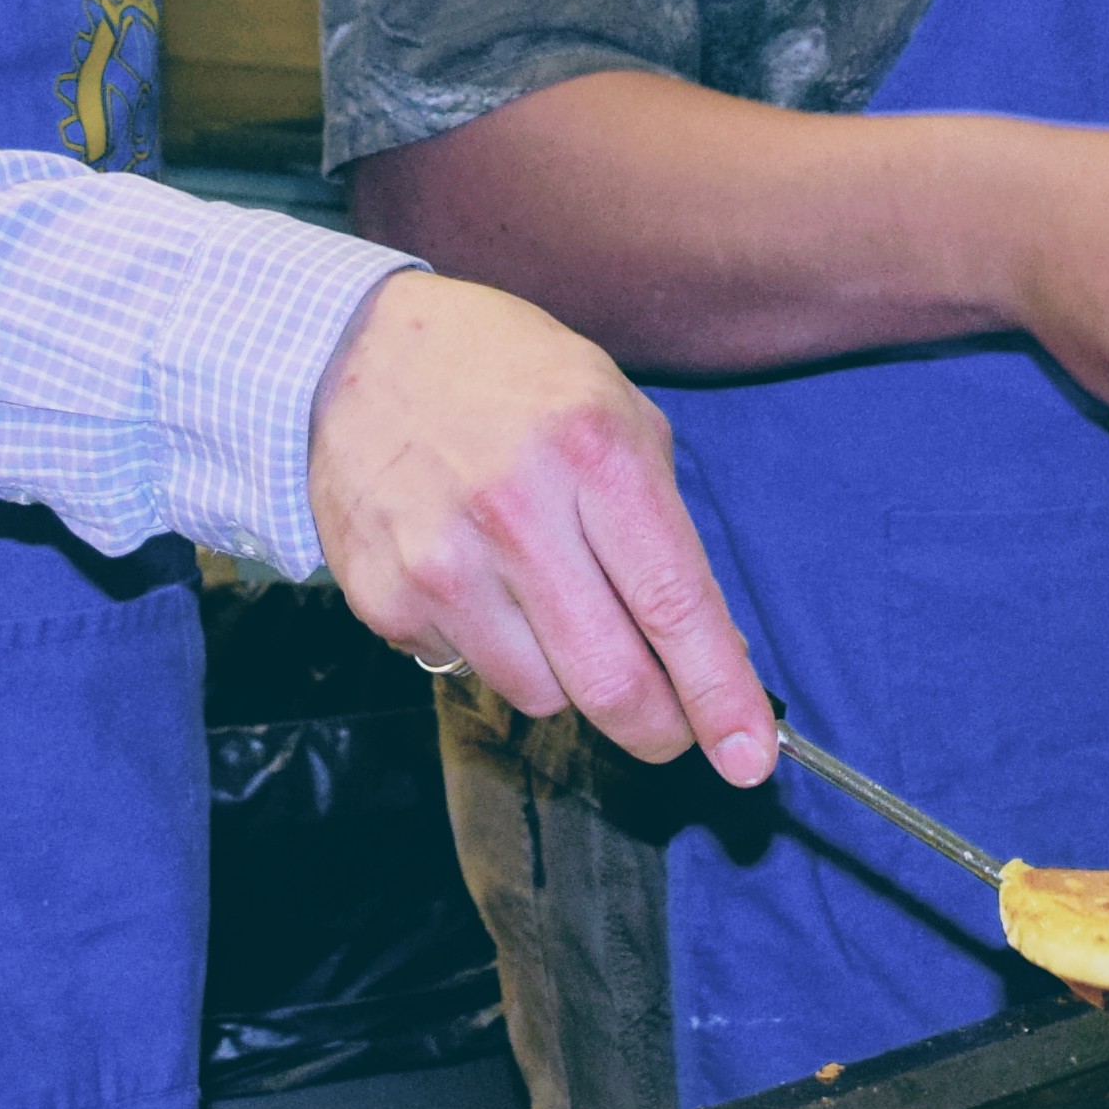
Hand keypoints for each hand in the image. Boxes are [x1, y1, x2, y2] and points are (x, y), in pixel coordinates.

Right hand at [307, 272, 773, 783]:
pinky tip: (480, 583)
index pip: (674, 606)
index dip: (719, 696)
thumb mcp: (616, 411)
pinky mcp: (383, 599)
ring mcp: (442, 563)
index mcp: (595, 455)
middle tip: (675, 727)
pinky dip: (495, 650)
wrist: (358, 351)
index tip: (750, 757)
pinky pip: (468, 672)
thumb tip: (705, 647)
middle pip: (611, 681)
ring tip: (552, 601)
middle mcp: (517, 514)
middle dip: (660, 727)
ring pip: (543, 695)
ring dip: (570, 676)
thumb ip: (663, 527)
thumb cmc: (510, 379)